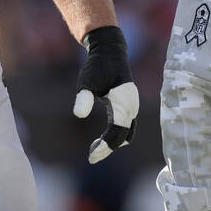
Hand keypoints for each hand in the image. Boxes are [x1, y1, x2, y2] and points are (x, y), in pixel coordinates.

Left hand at [72, 25, 137, 163]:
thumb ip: (83, 97)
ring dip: (111, 143)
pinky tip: (101, 139)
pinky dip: (115, 136)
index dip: (105, 147)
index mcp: (123, 104)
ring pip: (125, 133)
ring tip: (93, 149)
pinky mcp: (128, 107)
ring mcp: (131, 108)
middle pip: (122, 137)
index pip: (116, 133)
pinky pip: (125, 128)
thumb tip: (79, 115)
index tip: (91, 157)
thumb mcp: (86, 80)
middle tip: (90, 157)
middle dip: (107, 148)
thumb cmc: (97, 66)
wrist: (109, 53)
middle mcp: (131, 108)